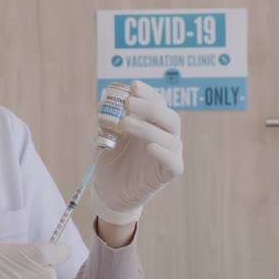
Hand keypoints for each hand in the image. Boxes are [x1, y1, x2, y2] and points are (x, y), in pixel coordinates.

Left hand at [91, 80, 183, 225]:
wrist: (109, 192)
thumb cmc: (110, 161)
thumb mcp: (105, 138)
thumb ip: (107, 122)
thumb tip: (105, 103)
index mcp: (152, 124)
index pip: (158, 103)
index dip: (148, 93)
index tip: (134, 86)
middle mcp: (164, 136)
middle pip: (169, 117)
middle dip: (150, 107)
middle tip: (129, 103)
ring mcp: (168, 155)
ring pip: (170, 138)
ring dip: (148, 128)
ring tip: (125, 123)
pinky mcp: (167, 174)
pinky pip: (173, 163)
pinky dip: (164, 153)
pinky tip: (150, 147)